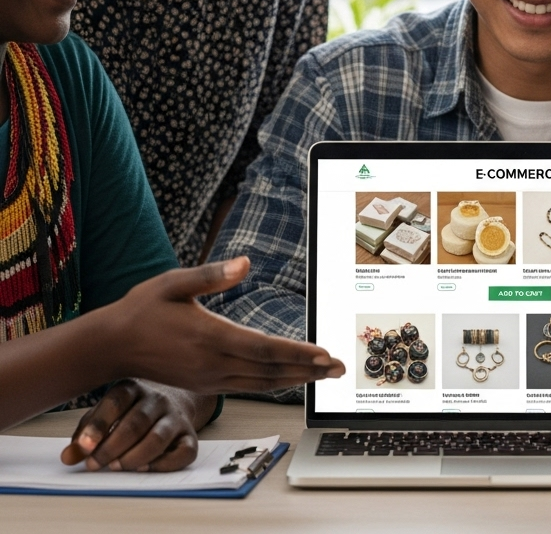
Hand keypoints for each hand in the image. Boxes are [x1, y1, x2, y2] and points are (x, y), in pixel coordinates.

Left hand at [60, 380, 201, 471]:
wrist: (172, 402)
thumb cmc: (130, 412)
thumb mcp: (104, 417)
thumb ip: (85, 435)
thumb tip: (68, 457)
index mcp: (133, 388)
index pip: (117, 401)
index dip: (99, 425)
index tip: (85, 447)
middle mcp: (157, 399)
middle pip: (137, 422)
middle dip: (112, 447)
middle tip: (95, 464)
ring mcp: (175, 417)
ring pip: (158, 437)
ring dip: (134, 457)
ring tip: (117, 467)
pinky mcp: (190, 436)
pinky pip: (183, 451)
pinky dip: (163, 464)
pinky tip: (144, 468)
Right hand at [100, 257, 344, 393]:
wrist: (111, 345)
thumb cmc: (144, 308)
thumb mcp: (174, 282)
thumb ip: (210, 275)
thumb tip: (245, 263)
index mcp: (209, 336)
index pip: (264, 349)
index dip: (297, 353)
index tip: (324, 353)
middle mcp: (212, 363)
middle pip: (270, 371)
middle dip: (309, 370)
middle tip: (341, 367)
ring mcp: (209, 377)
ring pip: (262, 384)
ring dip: (297, 379)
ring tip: (326, 375)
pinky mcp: (205, 383)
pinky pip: (248, 387)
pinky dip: (275, 384)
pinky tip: (291, 379)